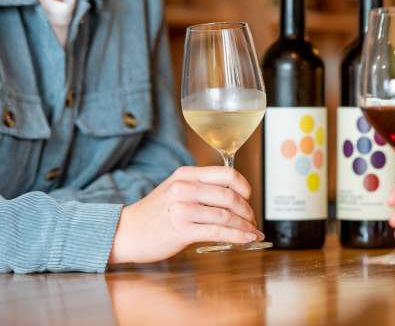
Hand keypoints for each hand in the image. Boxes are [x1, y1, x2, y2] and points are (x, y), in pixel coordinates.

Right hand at [109, 166, 263, 263]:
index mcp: (186, 174)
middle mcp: (185, 188)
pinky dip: (236, 236)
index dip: (244, 186)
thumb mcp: (176, 190)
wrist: (125, 232)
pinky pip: (217, 231)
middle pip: (230, 196)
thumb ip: (201, 189)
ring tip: (251, 232)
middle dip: (247, 210)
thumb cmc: (154, 214)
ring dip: (244, 225)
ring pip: (226, 215)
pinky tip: (245, 239)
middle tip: (252, 220)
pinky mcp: (181, 230)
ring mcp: (182, 208)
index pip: (226, 174)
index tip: (249, 198)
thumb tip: (234, 198)